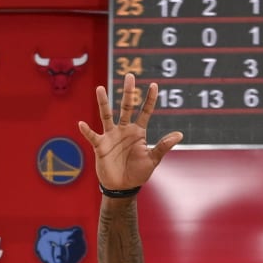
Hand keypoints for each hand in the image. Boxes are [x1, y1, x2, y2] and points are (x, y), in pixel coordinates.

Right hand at [78, 72, 183, 190]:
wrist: (123, 187)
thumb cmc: (138, 173)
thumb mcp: (153, 160)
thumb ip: (163, 146)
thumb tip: (179, 134)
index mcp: (138, 132)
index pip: (145, 112)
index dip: (149, 99)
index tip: (154, 85)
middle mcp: (124, 130)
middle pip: (126, 107)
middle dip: (128, 92)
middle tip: (130, 76)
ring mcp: (111, 136)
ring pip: (107, 115)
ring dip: (103, 103)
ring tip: (100, 89)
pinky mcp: (100, 145)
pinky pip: (92, 136)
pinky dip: (87, 130)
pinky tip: (82, 124)